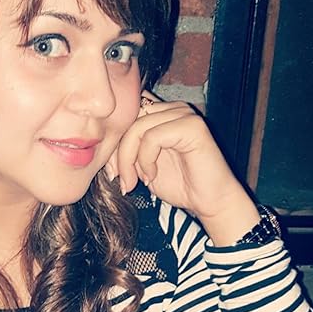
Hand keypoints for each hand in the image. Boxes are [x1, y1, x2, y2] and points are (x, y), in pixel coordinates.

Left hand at [106, 91, 260, 245]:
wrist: (210, 203)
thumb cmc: (180, 184)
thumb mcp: (143, 163)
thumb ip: (128, 147)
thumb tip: (101, 144)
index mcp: (162, 113)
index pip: (127, 114)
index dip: (115, 141)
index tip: (113, 171)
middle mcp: (173, 108)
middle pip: (129, 119)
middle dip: (119, 153)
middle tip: (122, 179)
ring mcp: (184, 114)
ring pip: (138, 128)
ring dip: (130, 159)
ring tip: (138, 180)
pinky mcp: (192, 125)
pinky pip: (152, 137)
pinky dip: (146, 160)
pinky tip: (152, 176)